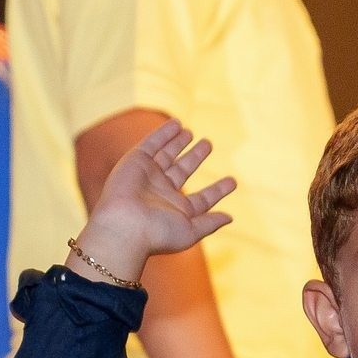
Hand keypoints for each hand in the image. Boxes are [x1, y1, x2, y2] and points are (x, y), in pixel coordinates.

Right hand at [74, 119, 235, 283]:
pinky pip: (151, 144)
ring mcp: (149, 176)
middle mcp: (163, 193)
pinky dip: (163, 134)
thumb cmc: (158, 233)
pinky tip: (177, 124)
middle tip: (207, 144)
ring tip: (192, 133)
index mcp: (177, 211)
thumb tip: (230, 218)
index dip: (217, 190)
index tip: (232, 182)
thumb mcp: (191, 231)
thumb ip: (210, 223)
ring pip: (167, 155)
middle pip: (182, 171)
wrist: (125, 225)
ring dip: (179, 142)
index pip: (202, 199)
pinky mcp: (136, 161)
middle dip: (195, 157)